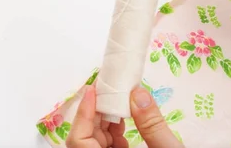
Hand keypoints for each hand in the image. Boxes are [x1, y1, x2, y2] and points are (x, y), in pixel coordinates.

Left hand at [66, 85, 183, 147]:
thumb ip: (152, 126)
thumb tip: (138, 94)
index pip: (78, 141)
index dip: (83, 113)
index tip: (92, 89)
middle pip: (86, 139)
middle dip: (96, 112)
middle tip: (108, 87)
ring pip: (96, 143)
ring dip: (105, 120)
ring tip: (118, 99)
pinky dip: (114, 133)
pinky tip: (126, 119)